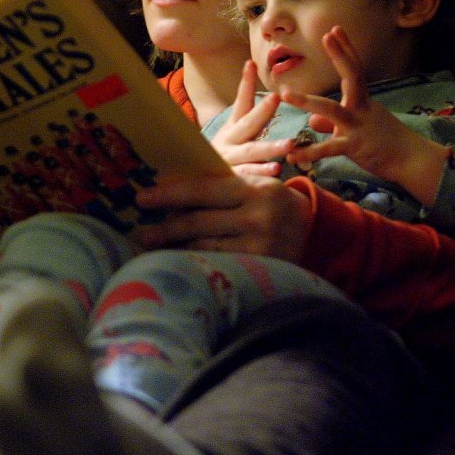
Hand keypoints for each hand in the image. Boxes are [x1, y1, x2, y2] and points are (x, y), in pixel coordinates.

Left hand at [135, 170, 311, 262]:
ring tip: (152, 246)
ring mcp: (260, 246)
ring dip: (174, 246)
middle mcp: (259, 216)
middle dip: (165, 226)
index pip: (203, 190)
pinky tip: (176, 261)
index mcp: (254, 188)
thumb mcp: (252, 186)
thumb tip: (168, 193)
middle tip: (140, 231)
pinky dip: (194, 261)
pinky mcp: (260, 268)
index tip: (142, 198)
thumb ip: (219, 186)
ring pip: (204, 246)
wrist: (314, 232)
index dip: (169, 194)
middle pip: (199, 221)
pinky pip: (217, 264)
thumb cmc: (271, 204)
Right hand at [209, 60, 293, 176]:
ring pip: (251, 152)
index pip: (240, 103)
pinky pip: (249, 176)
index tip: (250, 63)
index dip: (246, 84)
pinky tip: (277, 171)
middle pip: (247, 124)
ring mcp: (229, 160)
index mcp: (231, 128)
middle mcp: (229, 142)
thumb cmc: (222, 159)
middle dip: (261, 111)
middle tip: (275, 98)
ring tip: (289, 144)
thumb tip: (256, 89)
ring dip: (270, 148)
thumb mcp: (232, 137)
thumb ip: (249, 119)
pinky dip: (261, 173)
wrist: (192, 186)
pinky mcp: (232, 180)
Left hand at [281, 26, 447, 206]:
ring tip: (286, 93)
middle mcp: (362, 109)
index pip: (355, 70)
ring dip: (307, 101)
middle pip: (352, 77)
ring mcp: (358, 126)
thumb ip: (332, 124)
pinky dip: (309, 152)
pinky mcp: (355, 146)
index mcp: (363, 102)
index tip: (335, 30)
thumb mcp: (359, 129)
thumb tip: (312, 120)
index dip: (346, 50)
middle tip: (326, 36)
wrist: (411, 161)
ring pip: (331, 110)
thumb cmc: (386, 144)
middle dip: (340, 56)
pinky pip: (328, 148)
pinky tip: (291, 155)